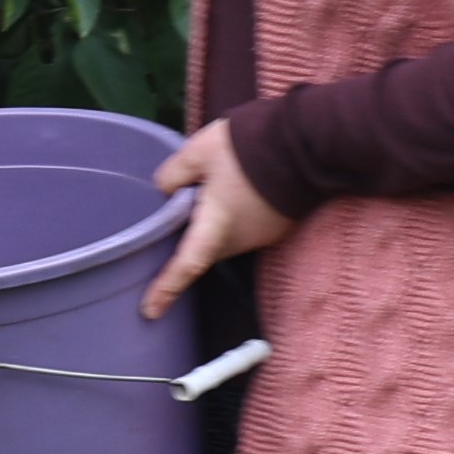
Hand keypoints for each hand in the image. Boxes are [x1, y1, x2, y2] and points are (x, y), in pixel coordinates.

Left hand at [138, 115, 298, 313]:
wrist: (303, 143)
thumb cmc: (245, 150)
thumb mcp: (197, 153)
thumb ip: (173, 175)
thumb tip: (166, 190)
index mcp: (215, 228)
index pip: (186, 265)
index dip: (167, 288)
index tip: (150, 311)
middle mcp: (240, 240)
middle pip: (205, 249)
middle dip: (188, 243)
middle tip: (168, 227)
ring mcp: (262, 235)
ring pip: (225, 238)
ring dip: (211, 224)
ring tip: (201, 196)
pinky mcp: (277, 226)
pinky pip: (244, 227)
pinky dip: (232, 216)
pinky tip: (230, 192)